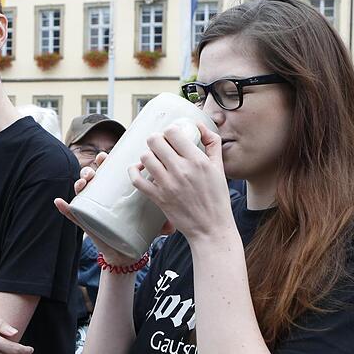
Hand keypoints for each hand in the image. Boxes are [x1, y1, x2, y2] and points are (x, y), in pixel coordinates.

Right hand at [55, 152, 172, 266]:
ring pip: (81, 188)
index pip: (109, 170)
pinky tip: (60, 201)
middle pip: (94, 174)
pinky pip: (71, 212)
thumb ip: (163, 224)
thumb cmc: (138, 230)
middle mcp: (102, 194)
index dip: (107, 160)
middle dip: (92, 166)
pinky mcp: (84, 220)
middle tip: (97, 165)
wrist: (126, 252)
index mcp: (116, 189)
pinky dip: (63, 207)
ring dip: (80, 180)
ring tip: (84, 181)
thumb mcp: (152, 224)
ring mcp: (91, 206)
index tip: (109, 156)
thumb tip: (172, 226)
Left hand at [128, 123, 232, 240]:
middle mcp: (181, 170)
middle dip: (156, 140)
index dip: (170, 131)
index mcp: (197, 160)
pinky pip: (136, 179)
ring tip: (154, 159)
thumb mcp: (220, 168)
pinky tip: (139, 169)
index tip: (172, 137)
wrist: (211, 228)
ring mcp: (168, 184)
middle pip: (155, 141)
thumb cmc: (217, 199)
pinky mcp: (158, 198)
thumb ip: (213, 143)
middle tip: (161, 147)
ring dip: (148, 155)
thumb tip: (198, 125)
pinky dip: (134, 171)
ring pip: (145, 157)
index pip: (173, 132)